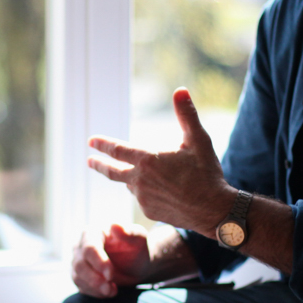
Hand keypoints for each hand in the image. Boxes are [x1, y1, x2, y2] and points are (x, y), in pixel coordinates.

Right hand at [72, 223, 149, 296]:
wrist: (136, 264)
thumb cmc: (137, 248)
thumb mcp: (139, 238)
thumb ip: (129, 232)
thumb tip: (115, 225)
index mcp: (93, 232)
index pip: (89, 248)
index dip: (99, 262)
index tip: (111, 275)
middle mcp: (81, 246)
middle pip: (80, 264)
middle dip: (95, 279)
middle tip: (111, 288)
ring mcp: (79, 261)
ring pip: (78, 277)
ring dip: (95, 287)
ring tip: (113, 291)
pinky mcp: (80, 276)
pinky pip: (81, 287)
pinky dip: (94, 293)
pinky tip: (109, 292)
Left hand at [88, 88, 234, 232]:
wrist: (213, 210)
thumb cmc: (206, 173)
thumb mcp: (198, 140)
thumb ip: (186, 114)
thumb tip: (181, 90)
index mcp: (148, 160)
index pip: (117, 150)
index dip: (102, 144)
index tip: (91, 141)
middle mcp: (140, 180)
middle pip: (112, 172)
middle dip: (99, 165)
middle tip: (89, 161)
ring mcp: (143, 198)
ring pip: (131, 185)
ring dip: (131, 178)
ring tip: (142, 174)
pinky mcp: (149, 212)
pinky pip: (143, 199)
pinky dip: (146, 191)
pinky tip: (161, 190)